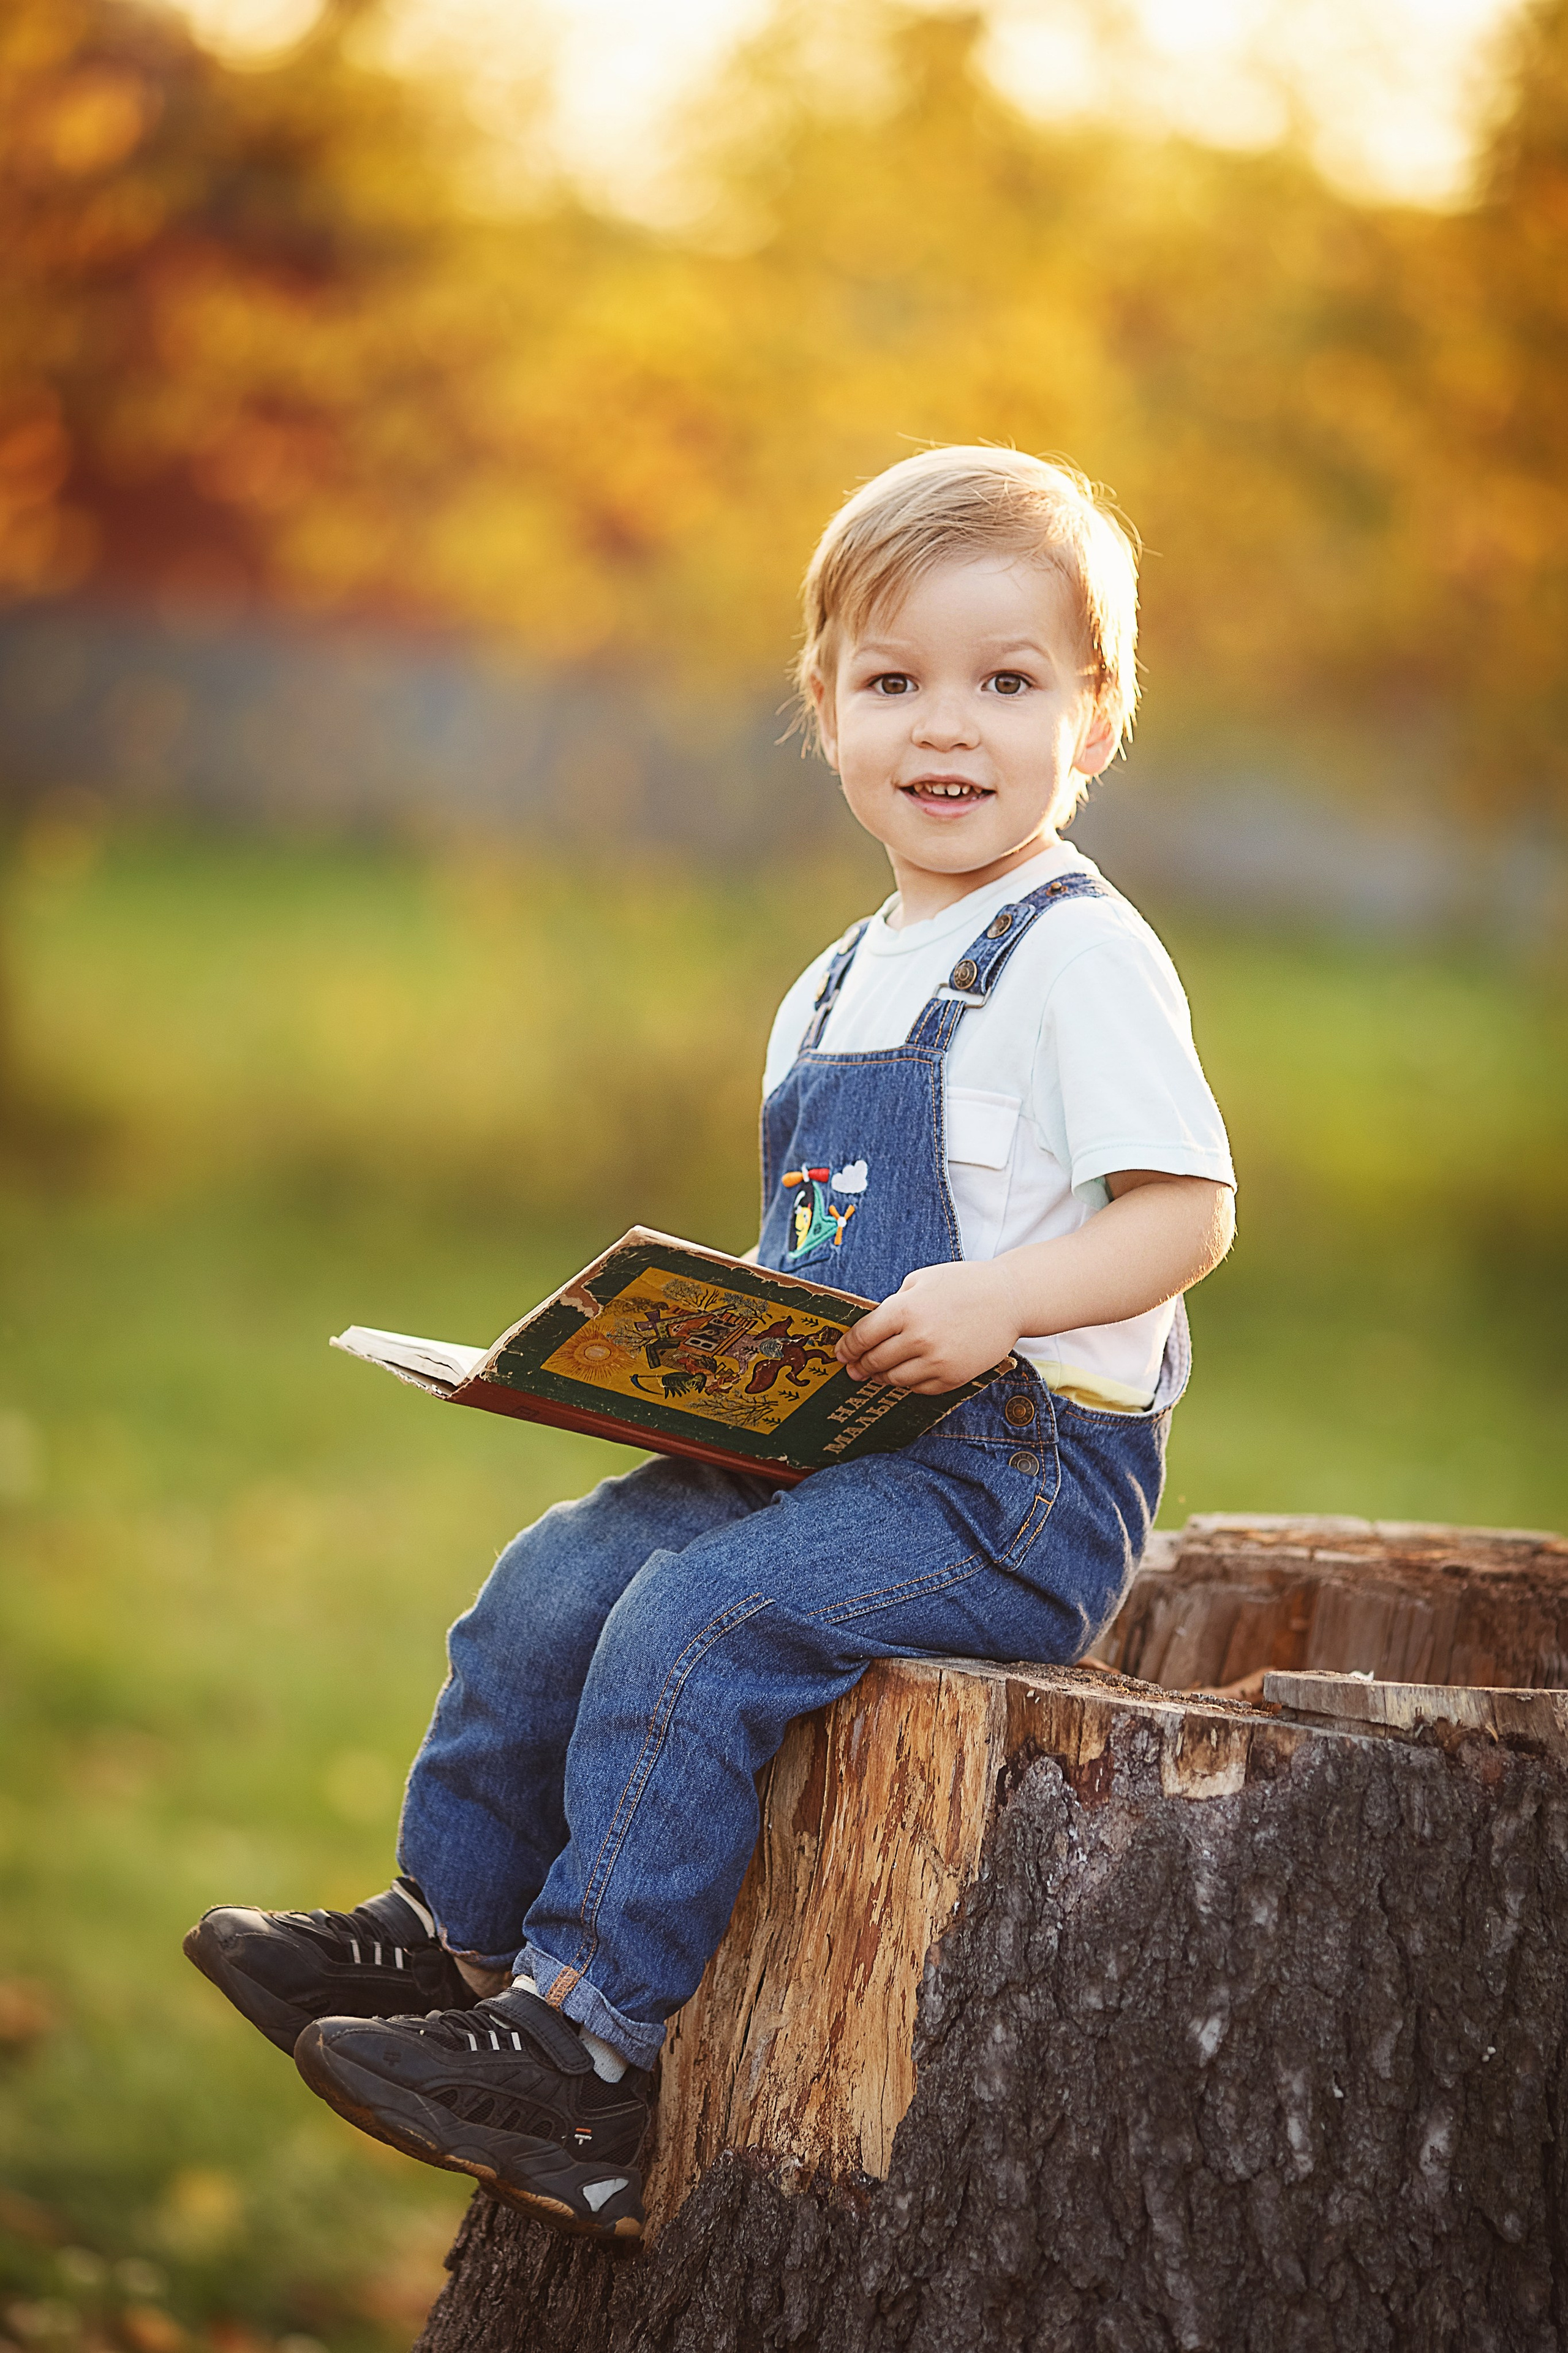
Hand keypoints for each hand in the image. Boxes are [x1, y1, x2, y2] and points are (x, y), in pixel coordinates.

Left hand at [836, 1258, 1021, 1394]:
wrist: (1009, 1299)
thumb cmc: (964, 1284)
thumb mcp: (921, 1280)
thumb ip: (894, 1304)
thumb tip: (872, 1329)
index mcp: (905, 1310)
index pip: (862, 1337)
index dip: (847, 1348)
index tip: (841, 1353)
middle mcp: (918, 1339)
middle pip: (875, 1361)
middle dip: (859, 1366)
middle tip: (853, 1368)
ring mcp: (937, 1362)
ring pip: (894, 1379)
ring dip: (881, 1377)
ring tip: (875, 1373)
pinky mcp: (953, 1378)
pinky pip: (919, 1388)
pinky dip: (908, 1383)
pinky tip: (905, 1374)